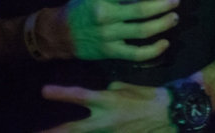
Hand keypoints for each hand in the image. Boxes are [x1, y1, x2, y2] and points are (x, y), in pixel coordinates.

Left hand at [40, 82, 175, 132]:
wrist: (171, 114)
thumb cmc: (151, 97)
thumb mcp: (130, 87)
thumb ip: (113, 90)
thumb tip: (104, 91)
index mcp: (109, 101)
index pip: (81, 96)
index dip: (61, 94)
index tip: (43, 92)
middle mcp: (105, 120)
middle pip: (73, 129)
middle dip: (53, 132)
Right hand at [58, 0, 179, 61]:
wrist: (60, 33)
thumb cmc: (84, 4)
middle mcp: (105, 15)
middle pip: (141, 11)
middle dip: (163, 6)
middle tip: (175, 1)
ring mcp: (108, 35)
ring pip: (142, 31)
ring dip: (163, 24)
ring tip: (174, 18)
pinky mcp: (110, 52)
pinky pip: (135, 53)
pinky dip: (153, 50)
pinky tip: (165, 43)